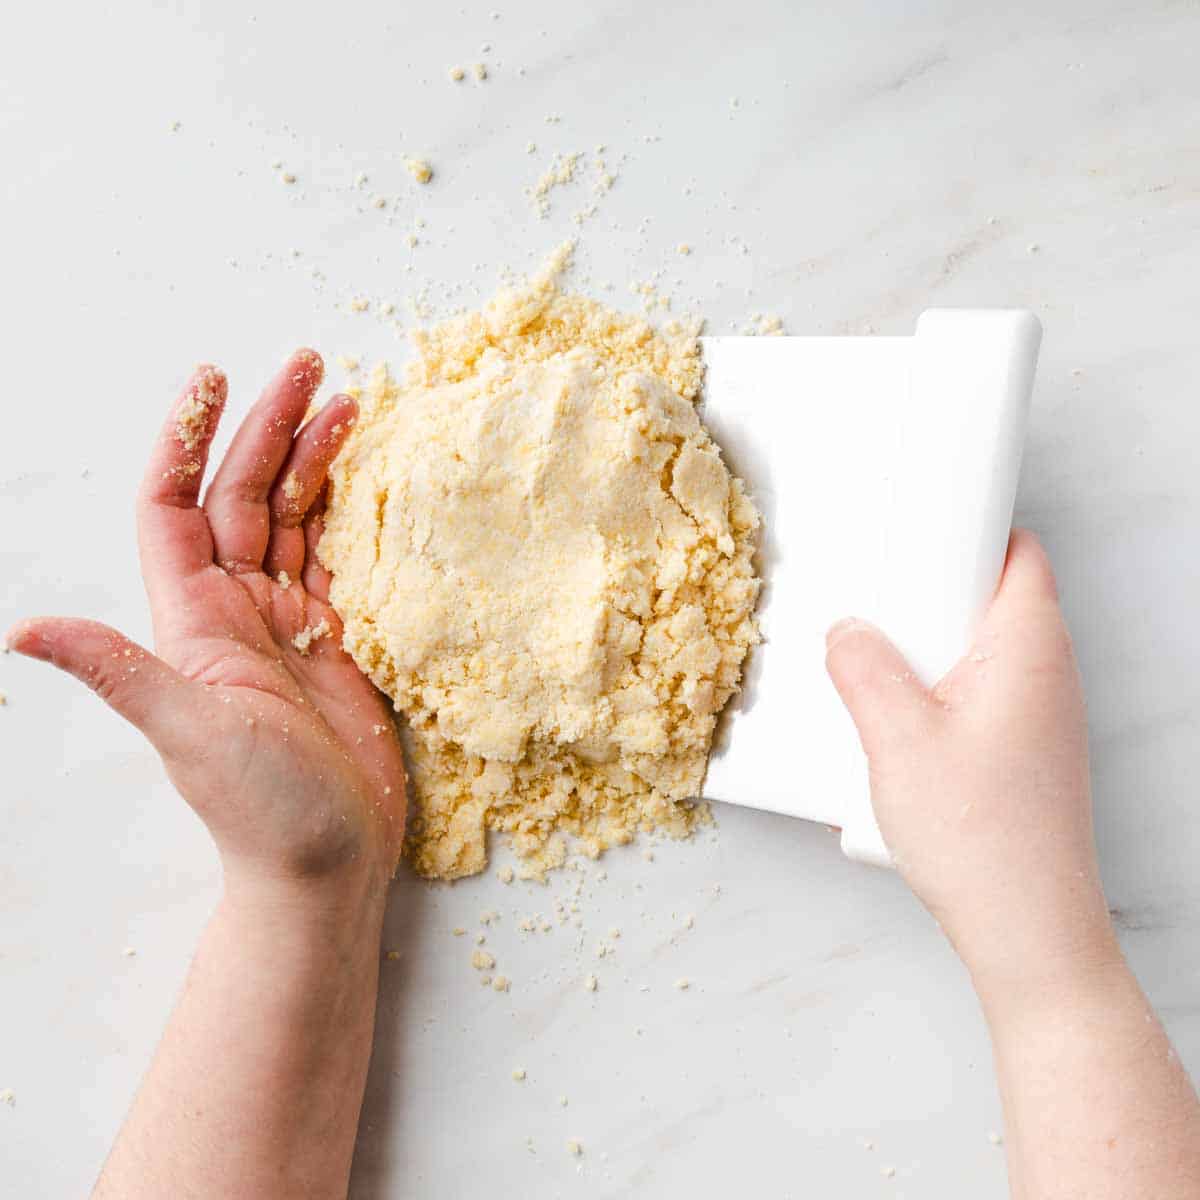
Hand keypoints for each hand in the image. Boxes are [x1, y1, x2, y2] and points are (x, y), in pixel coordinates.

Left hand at [7, 351, 405, 896]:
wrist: (326, 864)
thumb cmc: (259, 809)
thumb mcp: (188, 733)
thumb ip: (120, 670)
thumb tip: (19, 630)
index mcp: (195, 620)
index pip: (180, 506)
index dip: (189, 439)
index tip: (213, 378)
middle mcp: (237, 610)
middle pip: (246, 495)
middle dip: (271, 426)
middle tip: (308, 363)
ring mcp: (291, 624)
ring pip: (296, 519)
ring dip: (316, 459)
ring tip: (348, 402)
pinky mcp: (340, 641)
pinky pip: (342, 559)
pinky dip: (355, 514)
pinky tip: (372, 477)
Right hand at [825, 531, 1116, 995]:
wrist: (1029, 932)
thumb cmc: (985, 839)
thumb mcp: (897, 739)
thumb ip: (863, 670)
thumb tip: (847, 632)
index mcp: (1030, 648)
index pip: (1019, 553)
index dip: (972, 528)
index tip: (921, 524)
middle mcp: (1048, 675)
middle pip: (994, 598)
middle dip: (933, 593)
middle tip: (877, 601)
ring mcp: (1040, 718)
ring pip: (983, 651)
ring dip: (930, 649)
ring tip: (875, 667)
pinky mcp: (1024, 753)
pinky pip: (980, 696)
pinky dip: (939, 692)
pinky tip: (895, 725)